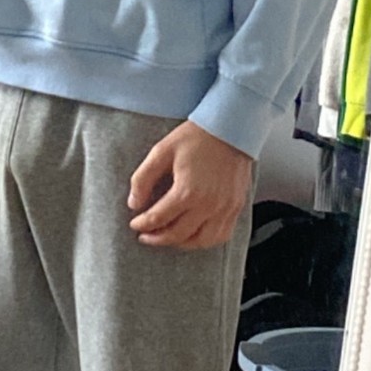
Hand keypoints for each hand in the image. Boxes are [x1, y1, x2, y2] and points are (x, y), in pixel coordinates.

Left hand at [127, 121, 253, 249]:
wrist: (230, 127)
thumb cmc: (197, 137)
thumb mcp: (162, 151)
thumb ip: (143, 178)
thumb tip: (134, 203)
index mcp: (187, 191)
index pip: (159, 218)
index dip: (143, 224)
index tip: (135, 224)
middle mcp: (208, 205)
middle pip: (177, 235)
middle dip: (157, 238)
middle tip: (145, 236)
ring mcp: (224, 208)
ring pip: (200, 241)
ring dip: (180, 243)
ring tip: (167, 238)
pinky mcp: (236, 207)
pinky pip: (221, 236)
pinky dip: (205, 241)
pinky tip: (194, 235)